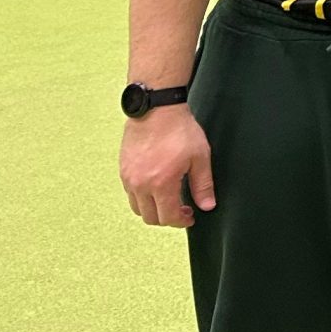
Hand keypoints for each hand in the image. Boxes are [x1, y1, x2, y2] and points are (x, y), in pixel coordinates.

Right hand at [121, 106, 214, 227]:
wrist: (156, 109)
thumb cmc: (180, 130)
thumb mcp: (200, 157)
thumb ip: (203, 184)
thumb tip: (207, 206)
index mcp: (161, 184)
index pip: (168, 217)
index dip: (181, 221)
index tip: (190, 216)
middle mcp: (140, 185)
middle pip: (150, 218)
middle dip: (168, 218)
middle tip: (183, 209)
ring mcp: (129, 179)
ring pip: (138, 208)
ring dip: (153, 210)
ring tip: (169, 199)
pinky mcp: (123, 171)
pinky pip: (131, 194)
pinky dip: (143, 198)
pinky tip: (157, 187)